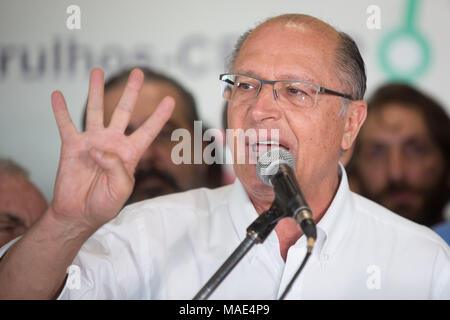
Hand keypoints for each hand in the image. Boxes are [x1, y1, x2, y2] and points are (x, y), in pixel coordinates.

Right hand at [49, 68, 174, 230]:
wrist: (79, 214)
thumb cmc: (104, 204)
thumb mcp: (121, 189)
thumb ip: (116, 167)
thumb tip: (98, 147)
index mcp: (130, 153)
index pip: (148, 130)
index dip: (159, 116)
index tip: (170, 99)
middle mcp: (112, 142)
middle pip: (124, 111)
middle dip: (131, 92)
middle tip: (138, 72)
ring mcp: (92, 141)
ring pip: (95, 110)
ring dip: (95, 90)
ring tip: (98, 71)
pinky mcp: (71, 146)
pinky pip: (65, 124)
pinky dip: (60, 110)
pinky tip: (57, 94)